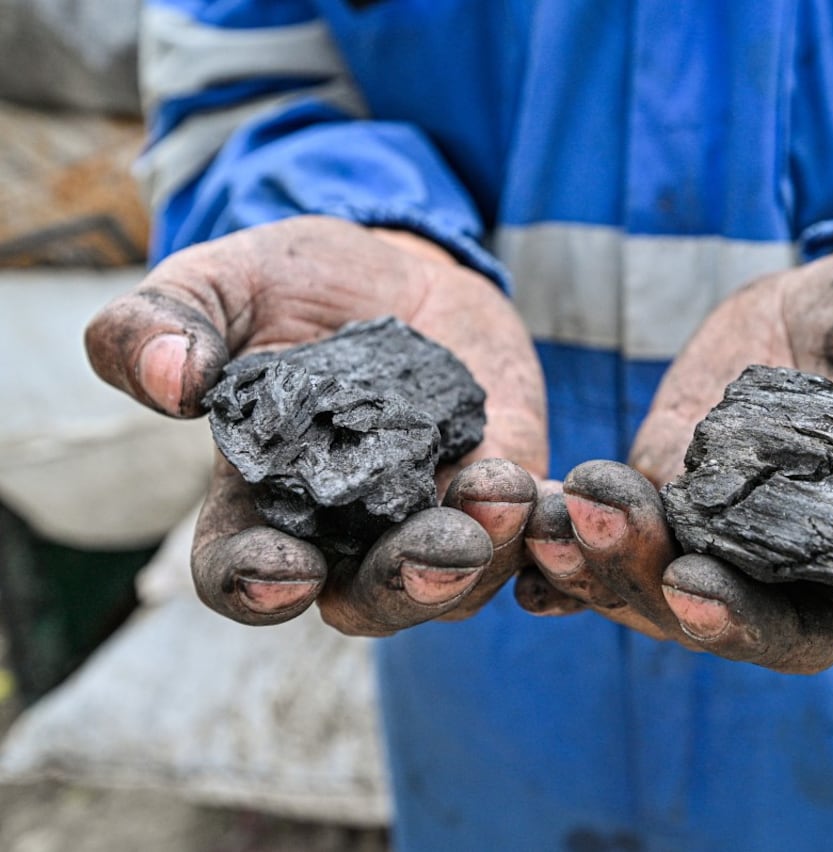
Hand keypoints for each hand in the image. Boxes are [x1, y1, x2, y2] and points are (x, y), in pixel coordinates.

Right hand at [85, 216, 547, 634]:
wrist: (396, 268)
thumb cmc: (291, 287)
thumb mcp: (215, 285)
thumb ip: (156, 325)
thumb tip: (168, 379)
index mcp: (260, 502)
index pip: (242, 574)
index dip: (255, 588)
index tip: (283, 573)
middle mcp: (347, 532)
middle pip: (370, 597)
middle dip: (404, 585)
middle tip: (436, 551)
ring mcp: (430, 516)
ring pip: (460, 578)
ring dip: (486, 551)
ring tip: (502, 493)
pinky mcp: (501, 487)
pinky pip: (528, 531)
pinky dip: (541, 523)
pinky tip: (551, 494)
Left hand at [520, 239, 832, 672]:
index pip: (801, 627)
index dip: (747, 624)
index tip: (694, 591)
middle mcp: (770, 558)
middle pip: (695, 609)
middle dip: (640, 583)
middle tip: (596, 526)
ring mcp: (705, 519)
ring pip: (634, 569)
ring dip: (587, 552)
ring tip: (552, 510)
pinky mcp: (658, 474)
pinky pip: (602, 518)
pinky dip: (559, 526)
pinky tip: (527, 512)